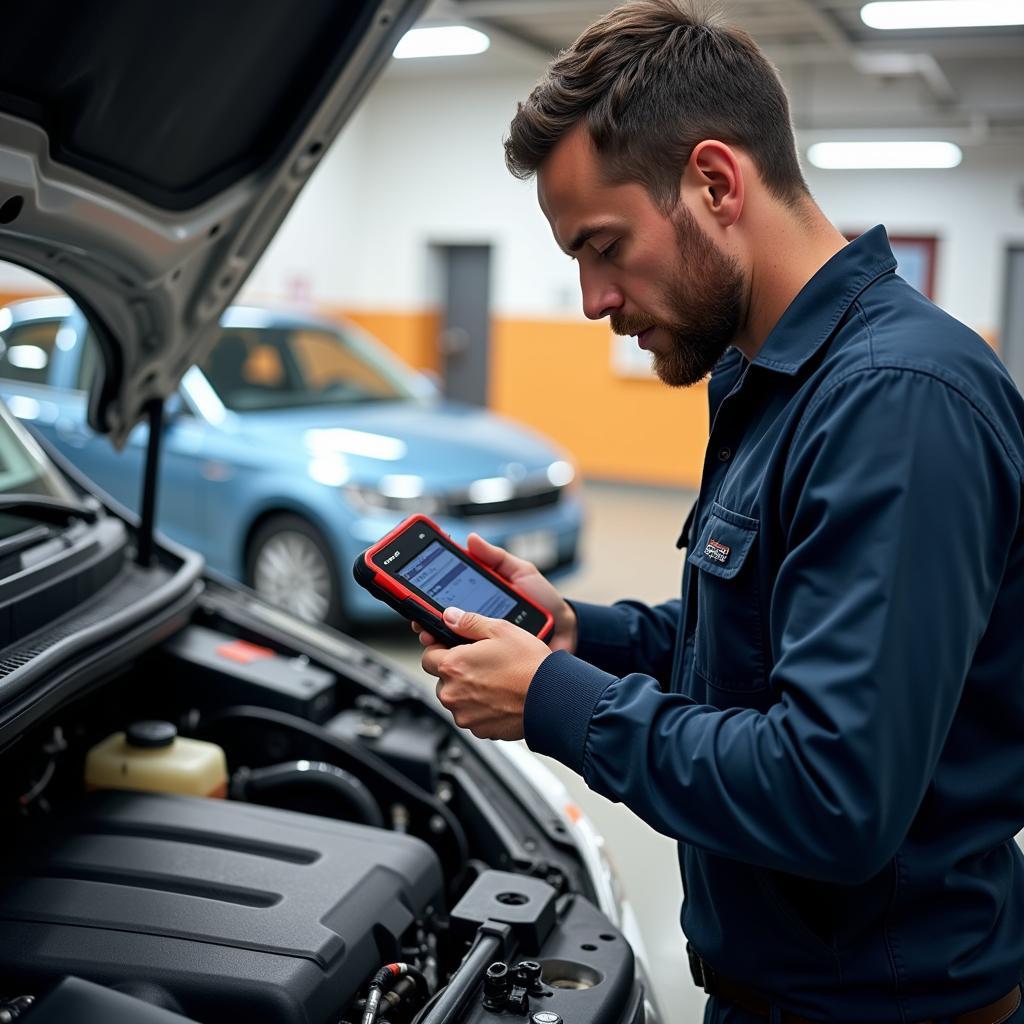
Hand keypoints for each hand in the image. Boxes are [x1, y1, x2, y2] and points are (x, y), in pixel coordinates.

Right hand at [411, 532, 577, 651]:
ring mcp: (484, 646)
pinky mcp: (494, 665)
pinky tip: (454, 655)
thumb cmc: (545, 601)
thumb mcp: (521, 572)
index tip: (412, 593)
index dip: (425, 598)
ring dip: (437, 642)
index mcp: (478, 603)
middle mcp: (476, 625)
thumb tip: (470, 539)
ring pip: (451, 648)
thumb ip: (496, 557)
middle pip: (440, 626)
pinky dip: (461, 661)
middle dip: (424, 621)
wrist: (569, 631)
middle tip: (419, 618)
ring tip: (431, 634)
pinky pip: (473, 665)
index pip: (445, 602)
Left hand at [421, 606, 551, 739]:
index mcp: (453, 666)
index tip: (455, 647)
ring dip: (469, 690)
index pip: (427, 656)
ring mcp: (464, 715)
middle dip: (457, 671)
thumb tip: (449, 617)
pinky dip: (482, 707)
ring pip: (457, 698)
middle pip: (442, 679)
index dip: (441, 649)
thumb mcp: (500, 630)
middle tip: (483, 663)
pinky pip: (472, 715)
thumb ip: (468, 622)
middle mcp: (452, 694)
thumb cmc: (529, 665)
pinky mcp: (479, 730)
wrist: (552, 698)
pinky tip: (501, 696)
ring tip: (496, 680)